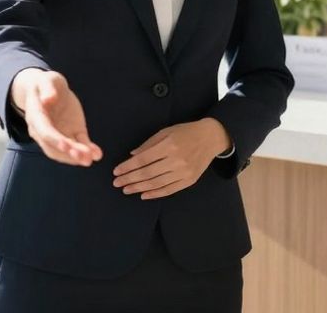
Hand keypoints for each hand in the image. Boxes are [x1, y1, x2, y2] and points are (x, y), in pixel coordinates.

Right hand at [13, 69, 101, 166]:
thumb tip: (48, 99)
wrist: (51, 89)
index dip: (54, 140)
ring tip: (92, 158)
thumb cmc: (46, 83)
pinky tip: (97, 154)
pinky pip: (79, 143)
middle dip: (69, 154)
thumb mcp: (46, 80)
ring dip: (78, 156)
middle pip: (55, 147)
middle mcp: (44, 131)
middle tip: (84, 157)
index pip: (45, 132)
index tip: (66, 145)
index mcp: (36, 117)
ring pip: (66, 150)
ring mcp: (59, 134)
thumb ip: (47, 88)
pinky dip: (88, 149)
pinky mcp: (72, 132)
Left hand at [112, 119, 229, 199]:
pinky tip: (144, 195)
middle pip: (148, 173)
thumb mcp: (166, 132)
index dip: (128, 167)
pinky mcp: (189, 180)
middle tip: (116, 183)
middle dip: (129, 179)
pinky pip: (169, 190)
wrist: (210, 138)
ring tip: (126, 190)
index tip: (116, 171)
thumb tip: (132, 155)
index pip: (143, 159)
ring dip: (139, 188)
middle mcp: (176, 160)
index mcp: (169, 146)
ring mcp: (184, 172)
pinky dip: (155, 194)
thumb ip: (148, 144)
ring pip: (157, 184)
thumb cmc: (185, 132)